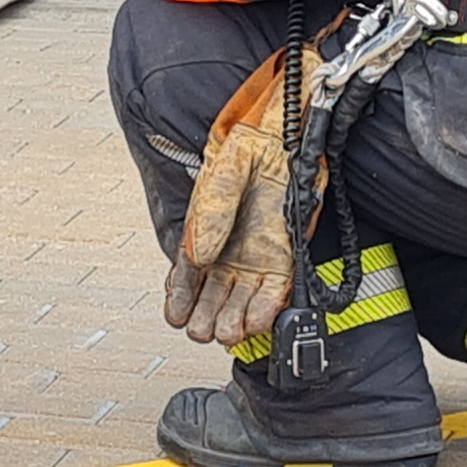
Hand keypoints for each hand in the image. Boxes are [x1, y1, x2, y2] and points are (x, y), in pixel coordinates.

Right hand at [163, 42, 322, 346]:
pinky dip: (268, 308)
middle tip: (201, 331)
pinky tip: (258, 322)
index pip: (187, 274)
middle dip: (206, 315)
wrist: (291, 133)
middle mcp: (230, 249)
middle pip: (214, 294)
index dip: (180, 296)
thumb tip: (201, 254)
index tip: (175, 315)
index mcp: (206, 231)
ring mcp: (259, 255)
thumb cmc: (252, 145)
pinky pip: (277, 289)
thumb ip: (212, 210)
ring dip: (235, 319)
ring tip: (227, 333)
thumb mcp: (224, 171)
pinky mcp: (287, 254)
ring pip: (243, 299)